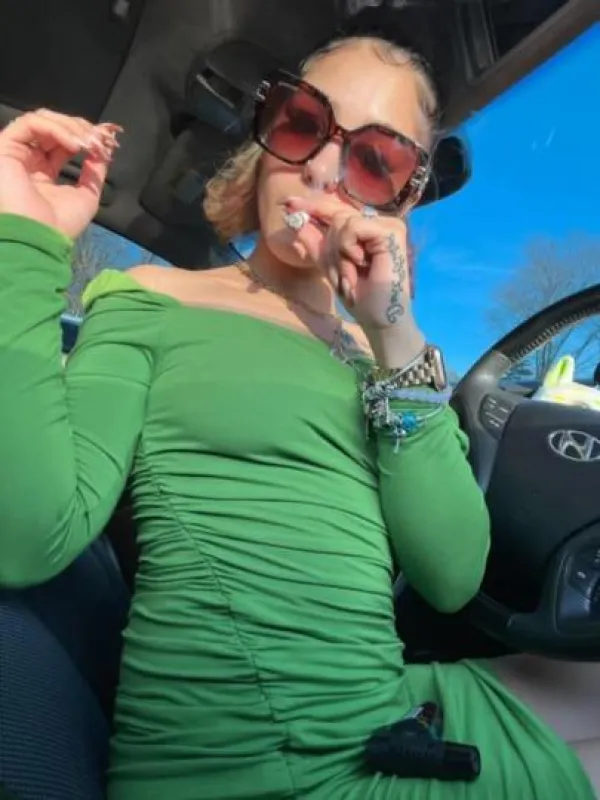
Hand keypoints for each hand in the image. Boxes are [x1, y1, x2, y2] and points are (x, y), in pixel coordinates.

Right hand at [0, 110, 120, 238]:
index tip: (107, 142)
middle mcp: (28, 160)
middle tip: (100, 139)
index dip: (85, 137)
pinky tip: (74, 144)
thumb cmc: (60, 225)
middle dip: (81, 128)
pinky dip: (57, 129)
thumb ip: (94, 173)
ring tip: (89, 142)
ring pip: (42, 120)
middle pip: (53, 126)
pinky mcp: (4, 147)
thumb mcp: (87, 196)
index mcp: (43, 173)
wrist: (38, 238)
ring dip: (71, 127)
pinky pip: (31, 123)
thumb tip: (102, 152)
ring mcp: (15, 153)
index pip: (63, 142)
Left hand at [284, 196, 424, 366]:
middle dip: (331, 248)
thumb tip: (293, 218)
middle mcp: (377, 222)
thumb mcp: (329, 265)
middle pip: (335, 216)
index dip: (313, 205)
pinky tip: (360, 263)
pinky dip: (348, 248)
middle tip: (342, 275)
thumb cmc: (358, 295)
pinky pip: (353, 226)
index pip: (335, 211)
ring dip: (339, 254)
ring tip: (352, 274)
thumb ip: (314, 241)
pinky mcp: (391, 230)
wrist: (377, 317)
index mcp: (365, 229)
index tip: (288, 203)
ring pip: (342, 221)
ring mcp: (386, 224)